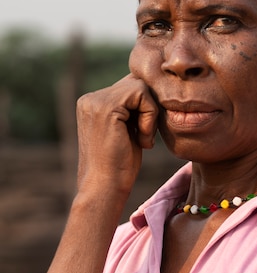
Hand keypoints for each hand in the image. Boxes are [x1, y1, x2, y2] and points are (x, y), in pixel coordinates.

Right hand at [76, 75, 157, 197]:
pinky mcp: (106, 106)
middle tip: (145, 136)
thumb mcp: (127, 130)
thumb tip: (148, 86)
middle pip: (136, 83)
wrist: (105, 189)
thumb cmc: (120, 166)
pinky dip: (150, 117)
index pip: (129, 88)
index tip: (143, 134)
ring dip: (150, 114)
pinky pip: (142, 95)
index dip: (145, 108)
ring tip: (143, 139)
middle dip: (149, 108)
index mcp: (91, 103)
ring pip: (141, 87)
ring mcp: (95, 101)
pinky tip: (143, 140)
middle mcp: (90, 99)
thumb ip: (132, 108)